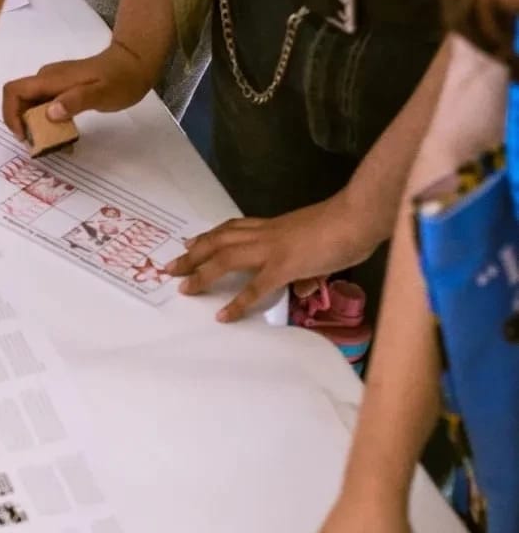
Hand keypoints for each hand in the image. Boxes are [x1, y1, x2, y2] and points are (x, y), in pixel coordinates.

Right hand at [2, 42, 155, 140]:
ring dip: (37, 128)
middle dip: (24, 126)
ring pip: (32, 107)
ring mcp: (54, 84)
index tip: (24, 135)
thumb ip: (76, 101)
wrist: (134, 62)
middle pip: (19, 102)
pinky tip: (65, 137)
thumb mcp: (101, 93)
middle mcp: (47, 80)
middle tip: (42, 146)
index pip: (13, 91)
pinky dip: (49, 124)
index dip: (10, 114)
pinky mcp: (62, 89)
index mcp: (51, 79)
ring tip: (55, 145)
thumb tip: (50, 113)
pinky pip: (45, 107)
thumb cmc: (120, 79)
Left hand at [165, 195, 381, 322]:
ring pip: (226, 258)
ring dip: (201, 273)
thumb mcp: (318, 245)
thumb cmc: (347, 225)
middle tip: (172, 266)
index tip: (191, 242)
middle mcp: (266, 234)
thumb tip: (304, 286)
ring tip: (183, 288)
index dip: (211, 236)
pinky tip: (223, 316)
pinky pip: (255, 287)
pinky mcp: (285, 265)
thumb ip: (307, 266)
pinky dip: (238, 303)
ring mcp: (273, 249)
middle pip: (219, 240)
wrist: (359, 215)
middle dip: (193, 253)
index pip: (235, 227)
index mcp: (275, 226)